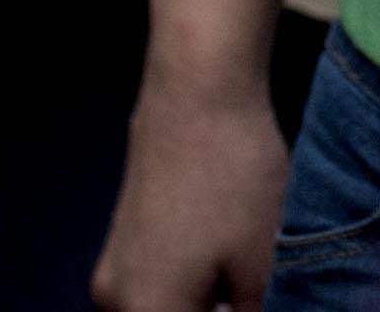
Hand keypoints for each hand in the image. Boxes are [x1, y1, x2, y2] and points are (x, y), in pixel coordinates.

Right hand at [95, 49, 289, 311]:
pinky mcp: (124, 236)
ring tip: (254, 272)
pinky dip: (197, 280)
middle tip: (263, 292)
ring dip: (211, 301)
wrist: (197, 89)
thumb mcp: (262, 264)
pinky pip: (162, 281)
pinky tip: (233, 250)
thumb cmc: (234, 176)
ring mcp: (114, 264)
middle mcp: (115, 298)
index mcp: (146, 310)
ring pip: (171, 305)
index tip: (264, 300)